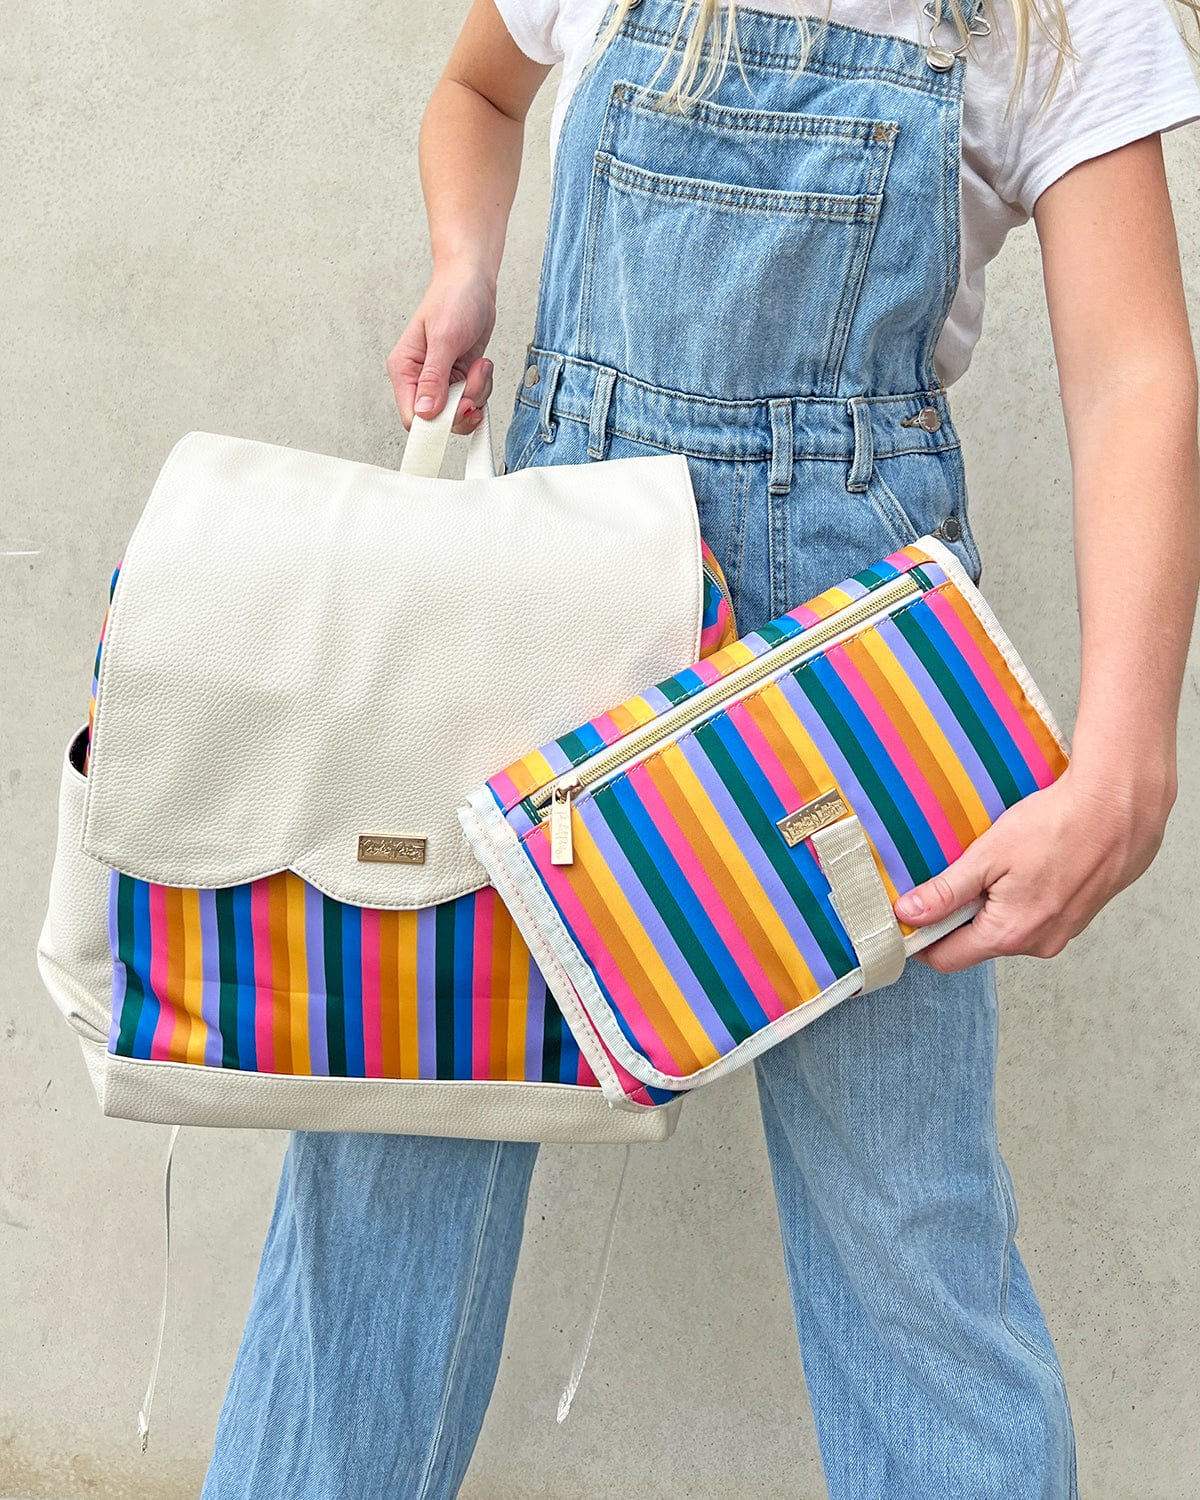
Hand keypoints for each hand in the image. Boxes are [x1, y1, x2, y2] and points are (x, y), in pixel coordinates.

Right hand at [387, 262, 495, 433]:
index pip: (412, 417)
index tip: (458, 410)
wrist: (472, 281)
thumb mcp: (444, 338)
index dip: (435, 423)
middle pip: (439, 420)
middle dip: (463, 405)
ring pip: (460, 411)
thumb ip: (434, 378)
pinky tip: (481, 365)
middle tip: (473, 383)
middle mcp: (420, 379)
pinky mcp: (459, 378)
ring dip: (476, 393)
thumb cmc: (453, 298)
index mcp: (405, 370)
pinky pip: (473, 399)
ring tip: (479, 365)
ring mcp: (441, 381)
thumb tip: (425, 412)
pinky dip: (483, 387)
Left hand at [891, 758, 1176, 972]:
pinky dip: (1018, 898)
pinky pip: (1032, 917)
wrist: (1120, 809)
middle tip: (953, 875)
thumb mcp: (988, 856)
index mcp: (1010, 934)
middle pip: (975, 944)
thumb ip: (946, 891)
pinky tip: (1023, 865)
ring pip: (1005, 929)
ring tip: (995, 864)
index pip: (946, 959)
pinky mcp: (1076, 917)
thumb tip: (909, 914)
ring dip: (990, 905)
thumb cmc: (1057, 826)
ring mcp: (1061, 933)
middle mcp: (1038, 944)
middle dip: (957, 917)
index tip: (908, 915)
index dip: (921, 939)